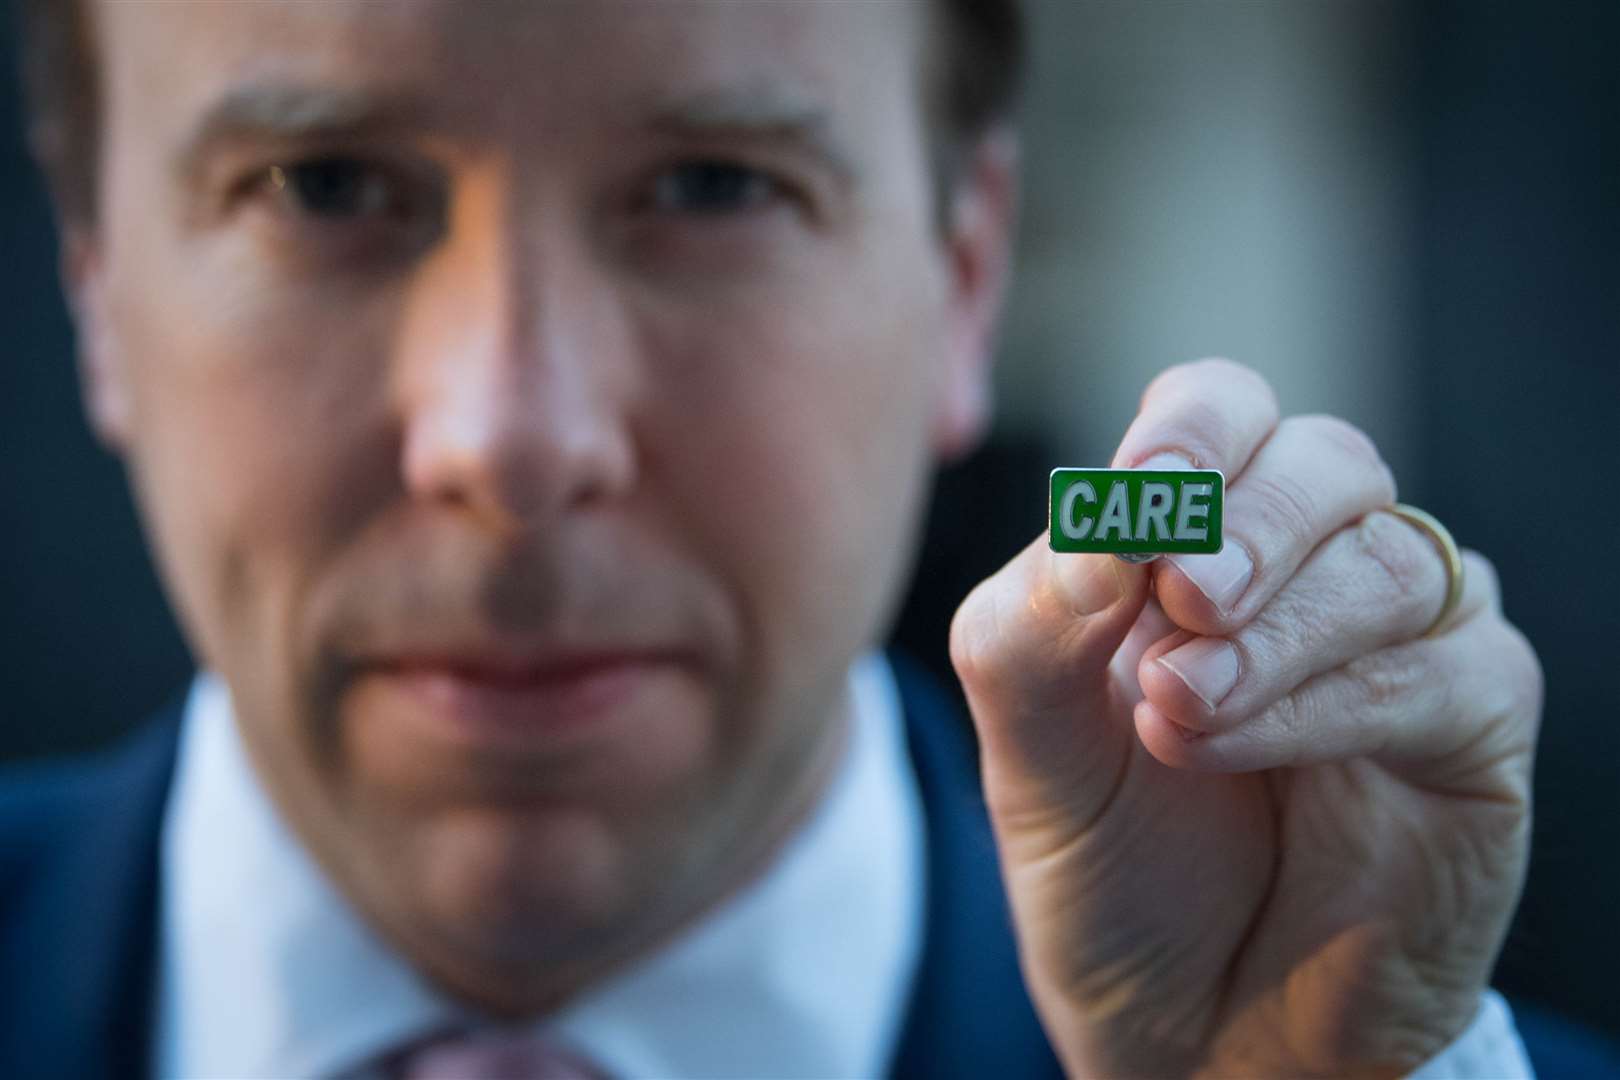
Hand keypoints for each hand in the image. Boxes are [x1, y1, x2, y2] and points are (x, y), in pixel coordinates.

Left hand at [950, 359, 1540, 1077]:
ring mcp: (1406, 641)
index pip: (1221, 411)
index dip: (1192, 429)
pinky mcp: (1473, 731)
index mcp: (1202, 540)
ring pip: (1387, 561)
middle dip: (1248, 518)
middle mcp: (1314, 569)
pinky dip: (1325, 702)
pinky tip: (1229, 743)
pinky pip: (1434, 675)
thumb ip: (1033, 628)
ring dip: (1276, 631)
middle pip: (1326, 458)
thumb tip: (1098, 527)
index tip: (1140, 492)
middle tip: (1181, 599)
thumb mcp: (1030, 748)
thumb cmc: (1111, 866)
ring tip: (1178, 709)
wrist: (1185, 1025)